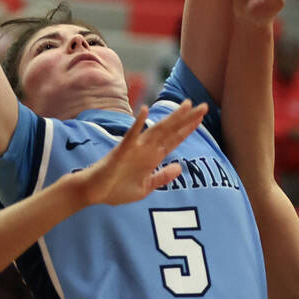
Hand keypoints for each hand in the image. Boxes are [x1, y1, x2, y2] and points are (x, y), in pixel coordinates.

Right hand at [76, 100, 205, 205]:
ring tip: (185, 105)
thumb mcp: (145, 187)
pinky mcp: (122, 150)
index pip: (175, 139)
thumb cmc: (117, 189)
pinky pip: (131, 135)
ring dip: (172, 118)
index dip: (188, 128)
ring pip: (157, 129)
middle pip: (171, 131)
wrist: (94, 192)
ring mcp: (135, 148)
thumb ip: (162, 177)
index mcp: (153, 157)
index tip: (201, 117)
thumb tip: (179, 167)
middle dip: (187, 119)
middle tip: (204, 106)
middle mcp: (146, 148)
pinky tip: (144, 110)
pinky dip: (138, 123)